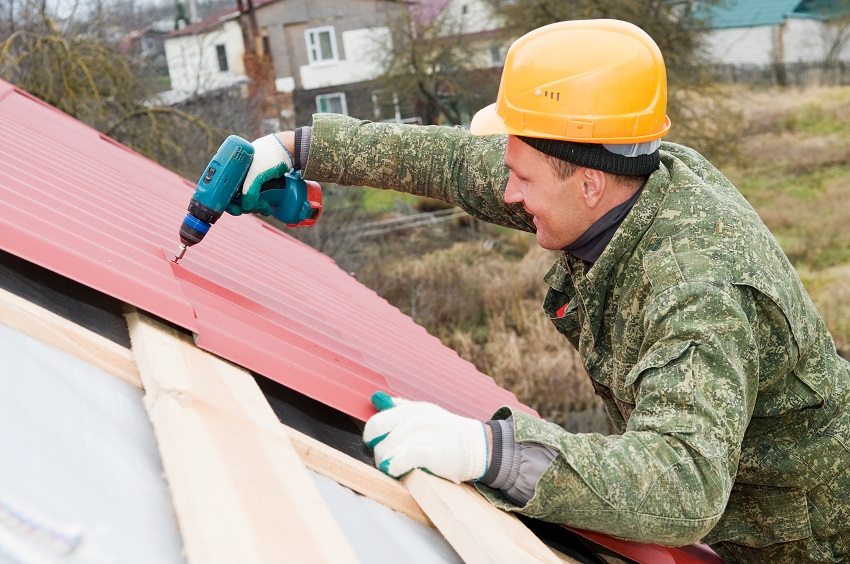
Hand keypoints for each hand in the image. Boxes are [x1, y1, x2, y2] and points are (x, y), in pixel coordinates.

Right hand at [226, 133, 293, 215]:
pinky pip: (255, 198)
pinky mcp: (259, 184)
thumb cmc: (269, 156)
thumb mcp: (257, 173)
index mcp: (232, 169)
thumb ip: (250, 191)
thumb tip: (245, 208)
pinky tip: (267, 208)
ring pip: (246, 199)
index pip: (223, 189)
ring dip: (254, 207)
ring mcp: (249, 179)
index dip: (227, 202)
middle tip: (254, 209)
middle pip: (235, 197)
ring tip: (265, 207)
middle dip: (244, 206)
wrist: (288, 150)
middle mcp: (238, 175)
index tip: (236, 210)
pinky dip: (260, 204)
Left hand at [363, 391, 489, 482]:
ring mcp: (421, 435)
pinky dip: (395, 468)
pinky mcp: (429, 453)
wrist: (475, 445)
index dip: (371, 438)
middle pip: (378, 443)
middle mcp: (413, 420)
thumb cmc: (445, 430)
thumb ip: (399, 406)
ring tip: (399, 467)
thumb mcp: (424, 411)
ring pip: (385, 454)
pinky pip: (400, 461)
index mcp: (409, 410)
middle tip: (391, 461)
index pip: (375, 424)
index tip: (377, 446)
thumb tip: (376, 398)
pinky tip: (399, 470)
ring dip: (388, 465)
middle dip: (381, 456)